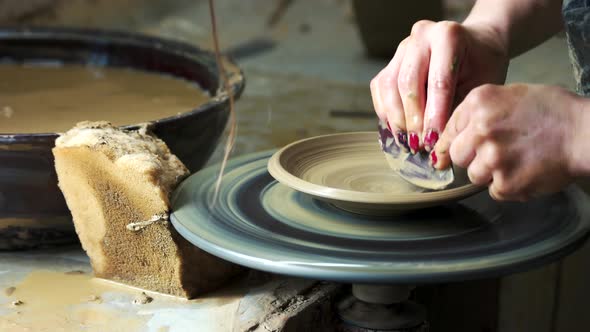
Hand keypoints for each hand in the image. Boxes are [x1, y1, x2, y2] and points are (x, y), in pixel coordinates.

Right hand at [370, 20, 508, 152]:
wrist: (476, 46)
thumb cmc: (482, 67)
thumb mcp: (480, 86)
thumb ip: (458, 111)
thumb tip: (437, 147)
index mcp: (448, 36)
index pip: (438, 82)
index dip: (435, 115)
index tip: (435, 141)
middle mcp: (421, 36)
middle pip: (408, 83)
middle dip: (412, 120)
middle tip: (420, 145)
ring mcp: (402, 48)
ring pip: (388, 86)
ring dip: (396, 118)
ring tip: (407, 142)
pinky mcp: (391, 61)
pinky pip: (380, 88)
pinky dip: (386, 112)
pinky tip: (398, 130)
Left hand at [433, 84, 578, 200]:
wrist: (584, 133)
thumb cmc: (552, 112)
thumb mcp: (510, 96)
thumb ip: (479, 113)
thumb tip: (452, 136)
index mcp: (478, 103)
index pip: (448, 130)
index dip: (447, 144)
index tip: (442, 155)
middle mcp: (480, 130)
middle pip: (457, 155)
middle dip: (472, 157)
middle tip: (497, 153)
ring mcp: (491, 158)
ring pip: (474, 175)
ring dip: (490, 173)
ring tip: (516, 160)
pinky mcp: (504, 183)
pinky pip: (493, 190)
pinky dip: (507, 186)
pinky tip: (525, 170)